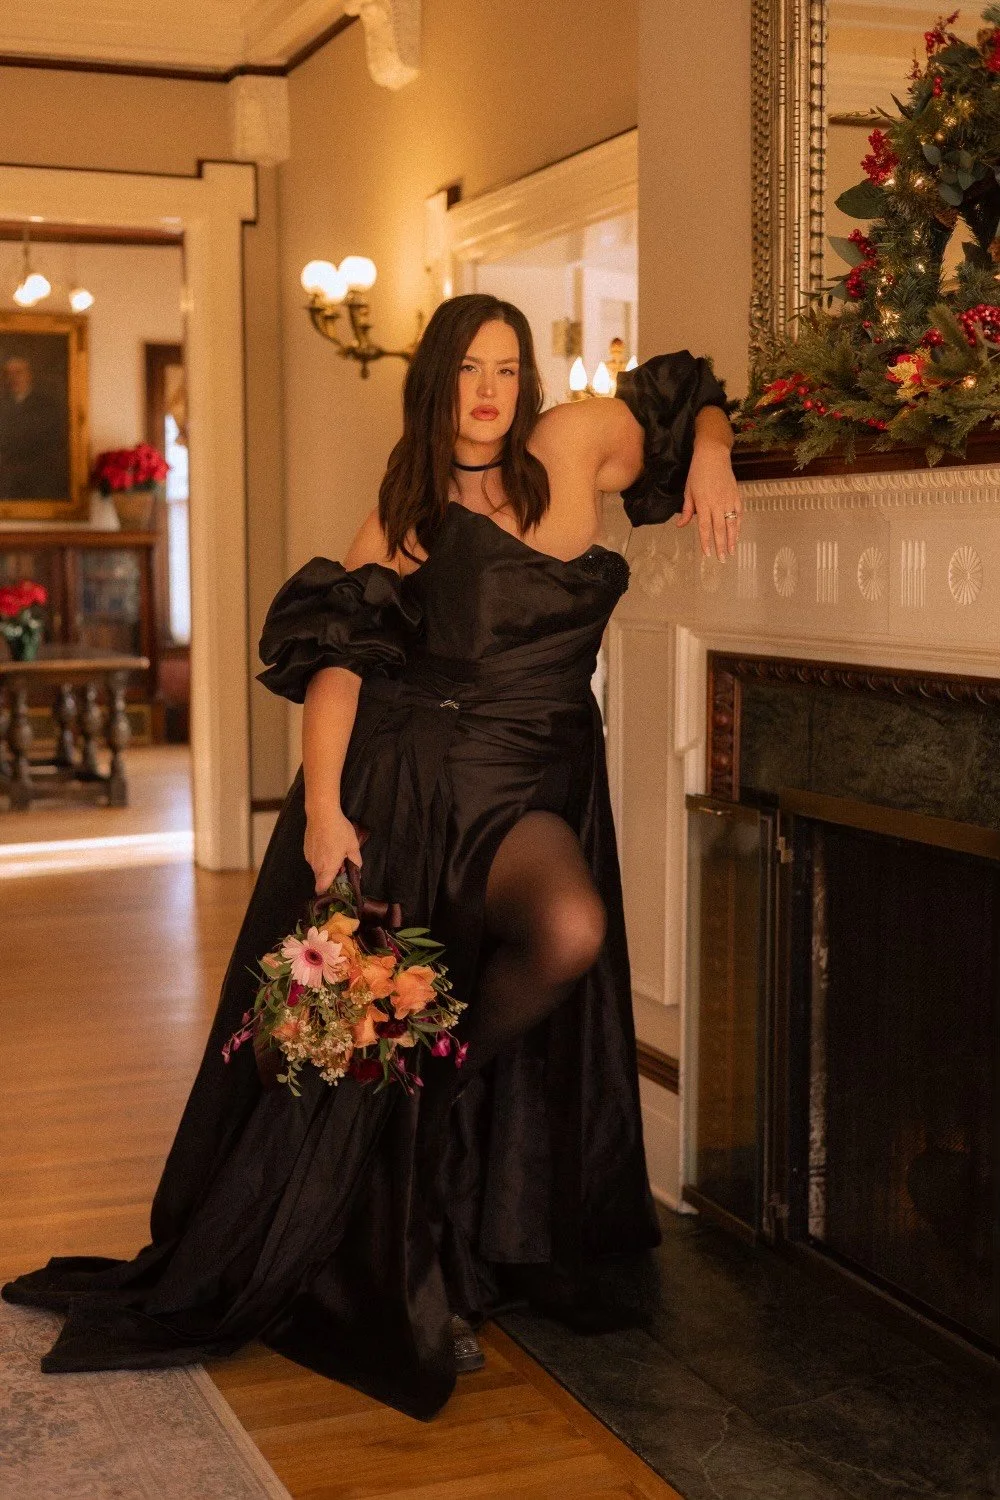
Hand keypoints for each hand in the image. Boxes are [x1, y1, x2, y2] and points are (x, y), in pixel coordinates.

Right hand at [304, 803, 362, 894]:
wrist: (321, 814)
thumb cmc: (339, 831)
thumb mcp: (352, 846)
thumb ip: (355, 861)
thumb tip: (357, 869)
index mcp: (327, 868)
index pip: (321, 889)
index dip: (327, 892)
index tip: (336, 889)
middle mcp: (315, 865)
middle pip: (320, 879)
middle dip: (330, 876)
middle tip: (341, 865)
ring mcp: (308, 857)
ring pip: (317, 868)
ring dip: (325, 866)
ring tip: (335, 852)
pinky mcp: (305, 848)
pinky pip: (313, 859)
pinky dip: (320, 857)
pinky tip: (327, 844)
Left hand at [676, 441, 741, 559]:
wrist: (713, 456)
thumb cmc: (697, 473)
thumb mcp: (688, 491)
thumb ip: (687, 511)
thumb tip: (680, 526)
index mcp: (703, 504)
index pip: (705, 528)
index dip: (706, 542)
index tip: (708, 554)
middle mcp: (717, 504)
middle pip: (720, 529)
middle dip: (721, 545)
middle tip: (723, 559)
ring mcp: (728, 500)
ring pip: (732, 523)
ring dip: (732, 539)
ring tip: (732, 551)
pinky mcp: (736, 495)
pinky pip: (739, 513)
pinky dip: (739, 525)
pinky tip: (737, 534)